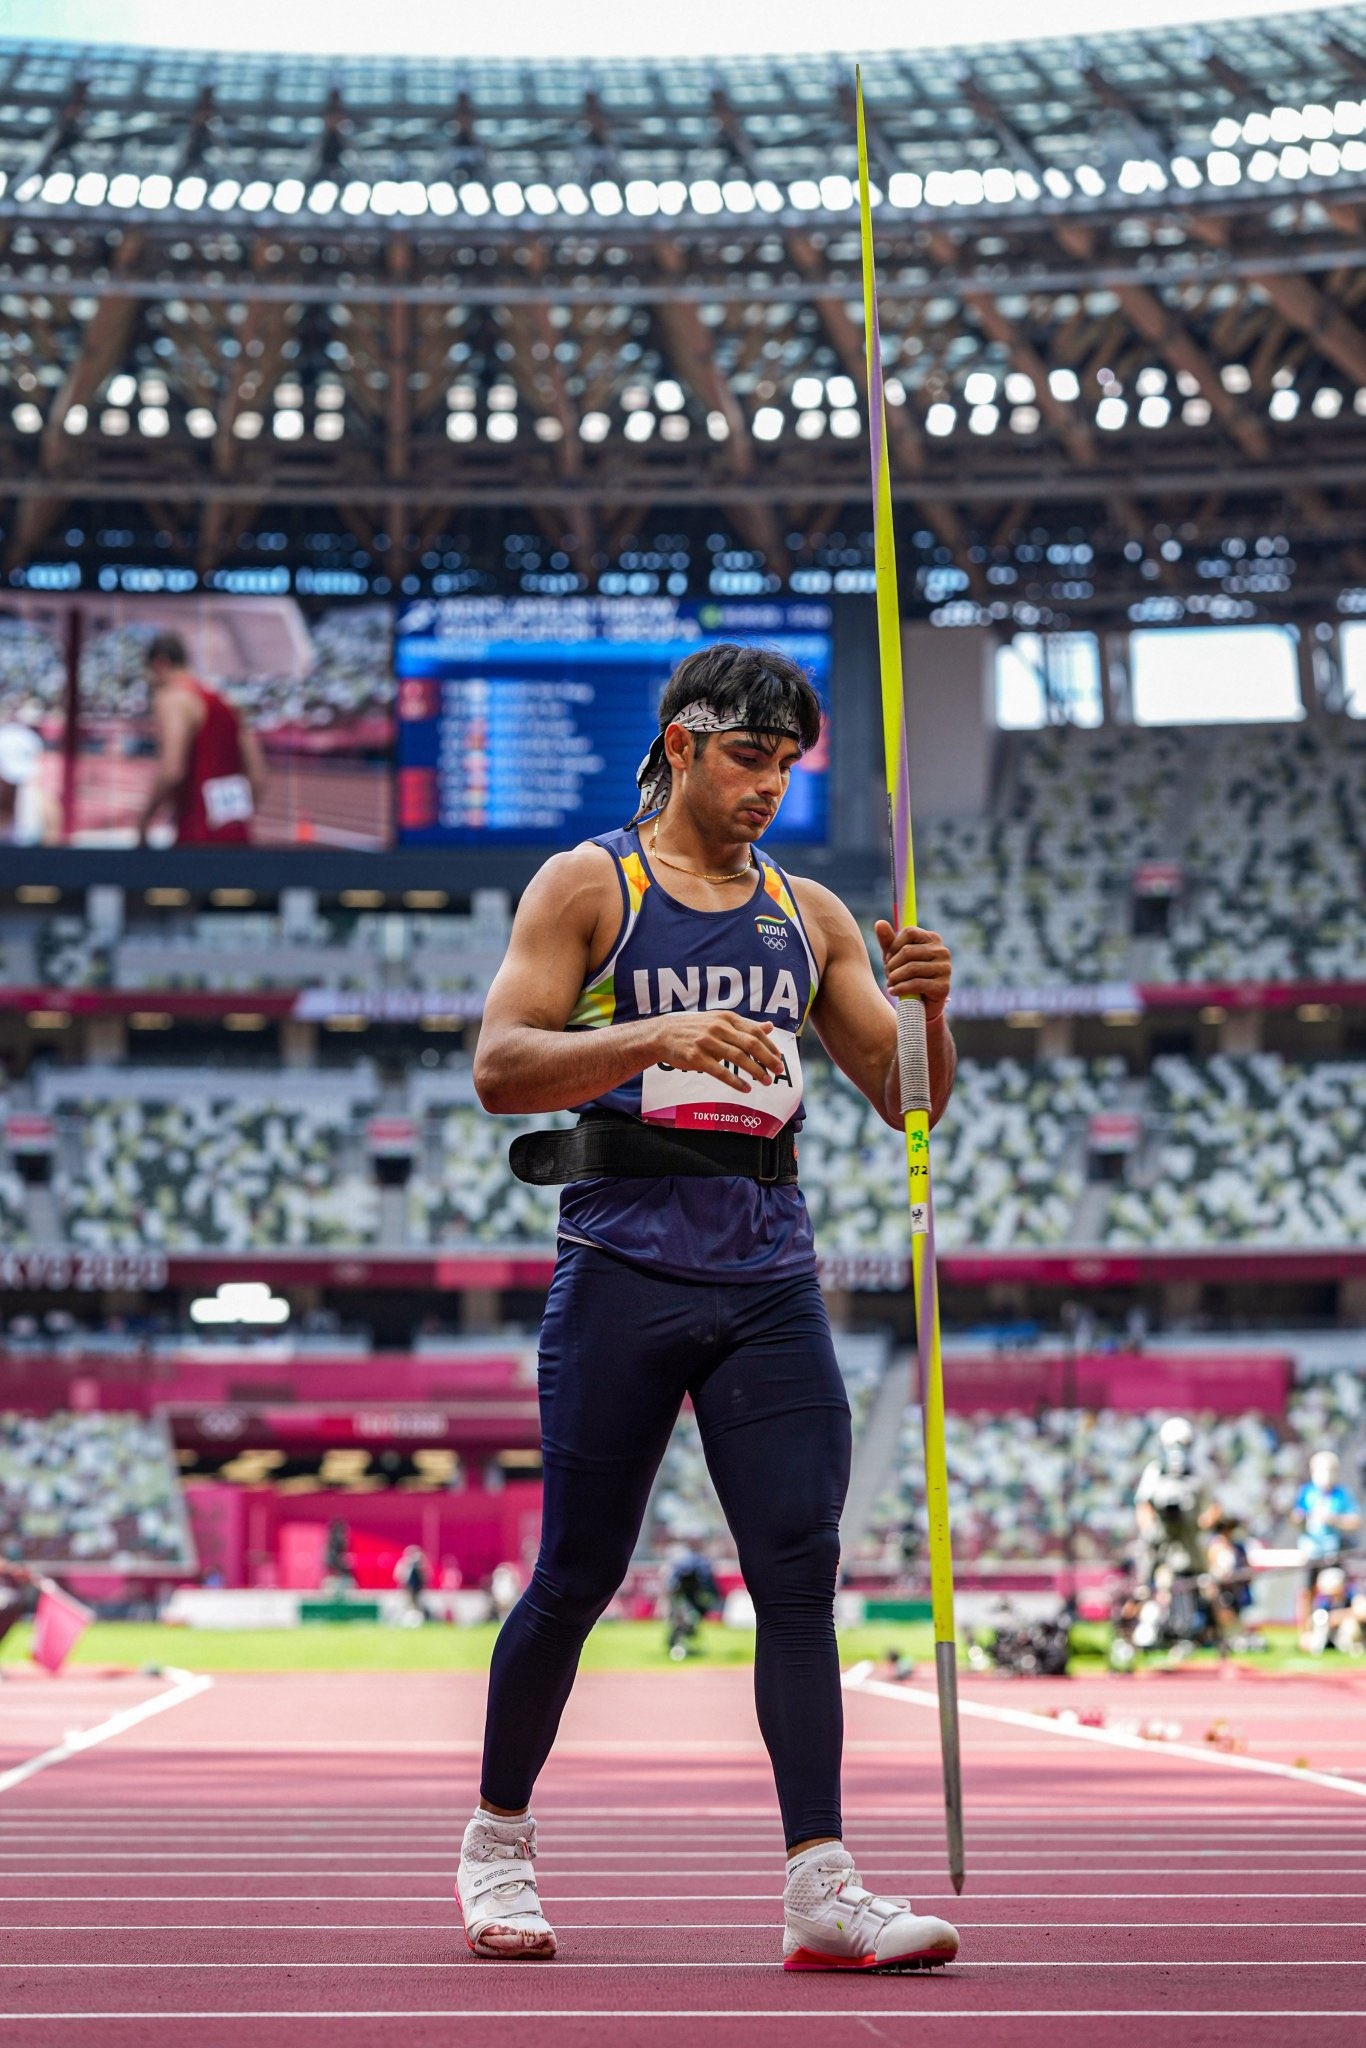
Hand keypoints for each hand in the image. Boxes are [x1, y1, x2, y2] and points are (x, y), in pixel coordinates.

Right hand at [650, 1010, 786, 1092]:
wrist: (663, 1034)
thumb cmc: (695, 1029)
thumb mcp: (720, 1021)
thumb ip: (745, 1026)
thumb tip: (769, 1027)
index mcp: (726, 1018)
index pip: (755, 1032)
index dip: (770, 1046)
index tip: (779, 1058)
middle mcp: (718, 1028)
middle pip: (750, 1044)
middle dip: (767, 1059)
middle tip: (779, 1071)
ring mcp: (706, 1042)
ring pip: (738, 1058)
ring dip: (755, 1071)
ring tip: (766, 1081)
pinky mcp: (696, 1058)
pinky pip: (720, 1071)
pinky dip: (735, 1081)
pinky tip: (746, 1088)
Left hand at [874, 921, 951, 1022]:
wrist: (921, 1005)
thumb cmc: (907, 976)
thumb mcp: (896, 957)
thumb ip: (888, 941)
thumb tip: (879, 923)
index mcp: (933, 939)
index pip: (909, 932)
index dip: (894, 945)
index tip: (889, 958)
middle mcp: (942, 951)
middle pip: (908, 951)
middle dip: (892, 964)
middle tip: (888, 974)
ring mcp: (945, 969)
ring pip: (911, 968)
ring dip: (895, 978)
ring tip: (890, 983)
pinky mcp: (943, 987)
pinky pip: (916, 984)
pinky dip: (900, 988)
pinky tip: (893, 991)